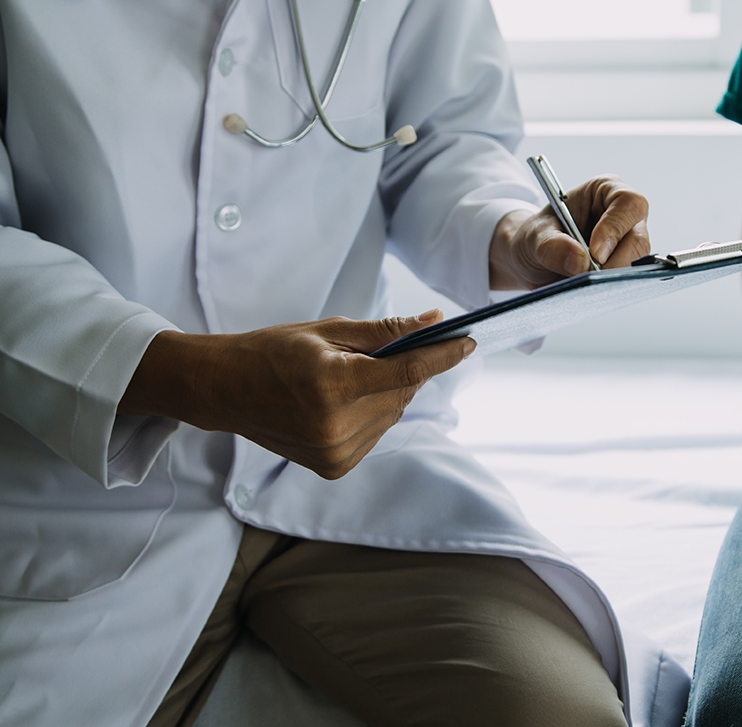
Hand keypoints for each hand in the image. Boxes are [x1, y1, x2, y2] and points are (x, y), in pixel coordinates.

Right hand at [121, 312, 473, 478]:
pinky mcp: (333, 467)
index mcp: (332, 385)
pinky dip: (373, 414)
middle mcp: (336, 426)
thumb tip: (433, 322)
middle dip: (407, 370)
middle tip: (387, 350)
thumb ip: (384, 331)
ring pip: (392, 416)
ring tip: (351, 377)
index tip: (468, 342)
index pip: (407, 372)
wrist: (225, 391)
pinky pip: (376, 434)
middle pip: (402, 395)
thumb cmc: (272, 352)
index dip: (442, 356)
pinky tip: (343, 401)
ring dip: (388, 394)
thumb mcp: (327, 331)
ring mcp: (334, 452)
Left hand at [489, 174, 650, 289]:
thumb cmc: (538, 236)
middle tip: (590, 277)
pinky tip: (590, 292)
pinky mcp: (625, 267)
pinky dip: (610, 288)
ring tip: (583, 284)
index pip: (629, 204)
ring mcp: (628, 243)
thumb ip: (553, 246)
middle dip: (615, 262)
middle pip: (638, 239)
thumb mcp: (536, 236)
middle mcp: (624, 216)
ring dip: (612, 278)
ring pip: (637, 264)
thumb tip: (578, 262)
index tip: (595, 252)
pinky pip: (628, 280)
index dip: (615, 227)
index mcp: (606, 191)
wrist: (534, 258)